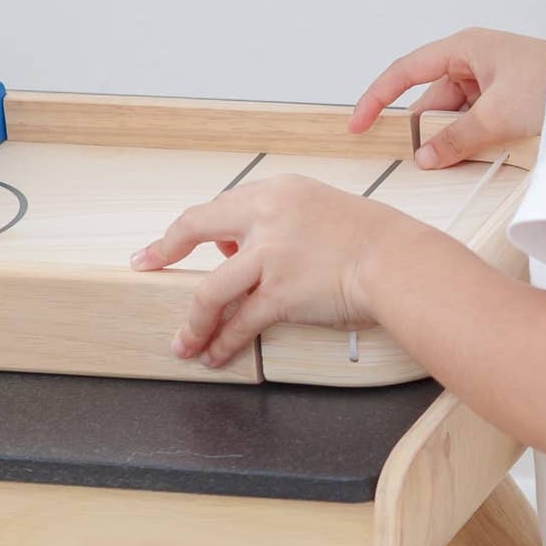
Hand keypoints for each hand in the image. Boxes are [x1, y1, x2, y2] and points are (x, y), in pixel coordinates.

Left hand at [134, 174, 412, 365]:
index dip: (192, 227)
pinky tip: (215, 354)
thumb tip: (240, 248)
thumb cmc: (372, 239)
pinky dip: (223, 341)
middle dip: (164, 249)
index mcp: (278, 191)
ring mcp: (271, 255)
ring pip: (210, 290)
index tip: (171, 239)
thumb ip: (281, 221)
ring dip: (193, 321)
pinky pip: (240, 322)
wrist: (400, 260)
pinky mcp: (281, 292)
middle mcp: (267, 216)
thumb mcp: (322, 209)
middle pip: (196, 227)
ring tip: (184, 343)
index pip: (221, 205)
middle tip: (145, 265)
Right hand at [351, 26, 545, 166]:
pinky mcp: (502, 99)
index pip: (405, 70)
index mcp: (464, 48)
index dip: (377, 97)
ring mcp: (488, 80)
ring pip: (452, 115)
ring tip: (469, 154)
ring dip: (454, 138)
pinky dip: (471, 139)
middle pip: (430, 99)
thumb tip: (425, 159)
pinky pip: (472, 121)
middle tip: (428, 160)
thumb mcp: (499, 114)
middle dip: (428, 131)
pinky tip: (481, 152)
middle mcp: (472, 60)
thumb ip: (457, 138)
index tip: (358, 125)